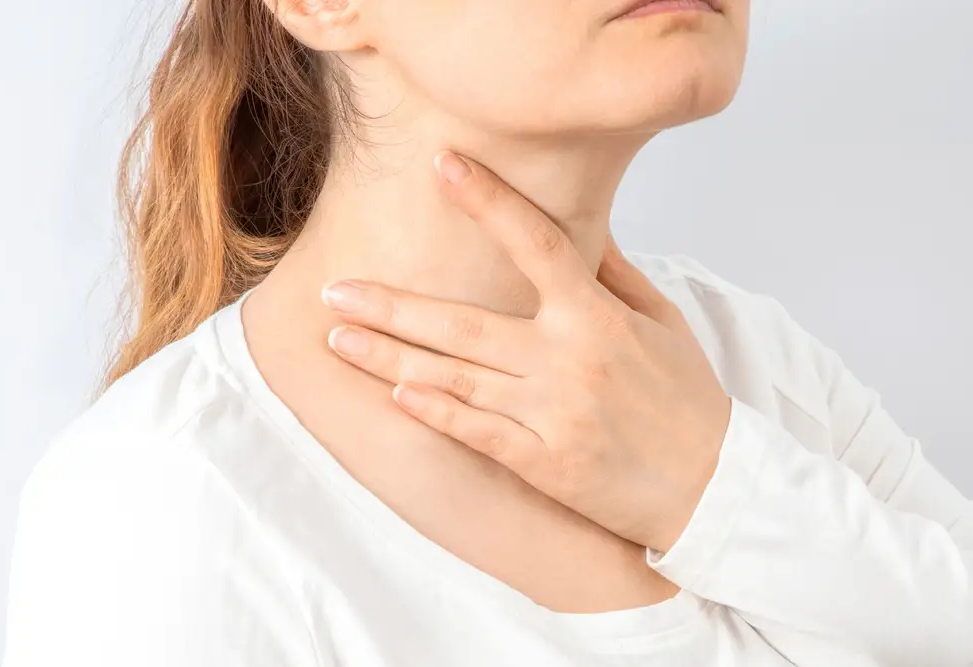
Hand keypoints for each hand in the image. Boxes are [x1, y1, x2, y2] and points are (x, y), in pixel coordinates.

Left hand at [320, 151, 732, 552]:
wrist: (715, 487)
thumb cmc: (690, 400)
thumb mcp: (664, 322)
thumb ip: (616, 274)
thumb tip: (582, 230)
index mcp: (598, 319)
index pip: (536, 243)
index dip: (488, 200)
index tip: (443, 164)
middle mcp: (568, 361)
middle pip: (464, 324)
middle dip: (394, 304)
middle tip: (337, 288)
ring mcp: (552, 415)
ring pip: (457, 378)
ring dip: (391, 356)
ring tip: (339, 336)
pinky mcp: (546, 464)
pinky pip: (478, 434)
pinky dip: (436, 413)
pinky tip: (394, 393)